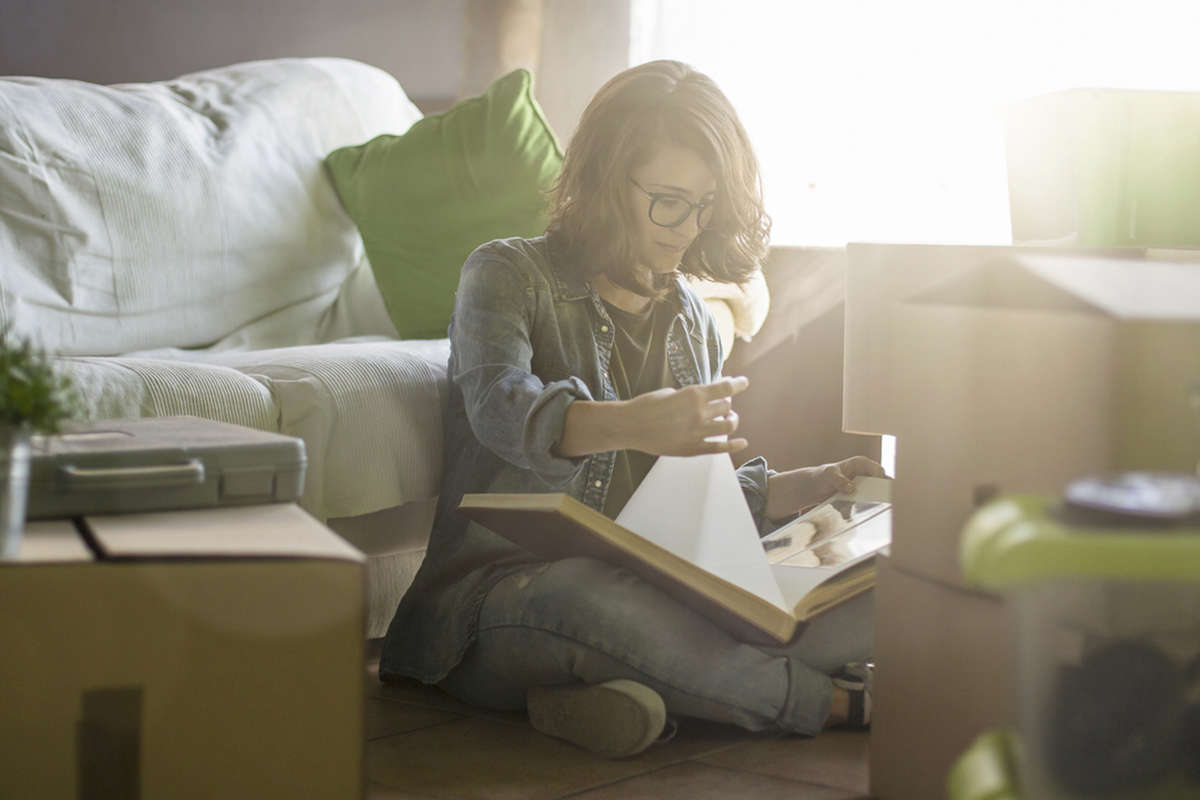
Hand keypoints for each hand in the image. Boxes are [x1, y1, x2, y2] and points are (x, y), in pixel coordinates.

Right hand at [622, 376, 749, 456]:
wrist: (630, 426)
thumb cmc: (646, 405)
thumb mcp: (670, 392)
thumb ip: (690, 395)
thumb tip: (706, 395)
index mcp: (693, 395)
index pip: (725, 388)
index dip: (738, 384)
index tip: (744, 382)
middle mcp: (699, 413)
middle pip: (727, 406)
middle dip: (727, 403)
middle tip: (723, 403)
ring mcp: (697, 432)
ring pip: (728, 426)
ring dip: (731, 420)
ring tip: (728, 419)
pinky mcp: (693, 448)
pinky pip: (719, 448)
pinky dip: (734, 445)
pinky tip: (742, 442)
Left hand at [766, 456, 888, 520]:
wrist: (815, 487)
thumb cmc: (823, 476)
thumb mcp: (828, 475)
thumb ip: (839, 480)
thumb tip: (851, 488)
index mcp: (861, 464)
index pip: (878, 470)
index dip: (881, 480)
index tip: (879, 490)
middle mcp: (866, 475)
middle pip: (881, 484)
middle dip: (882, 493)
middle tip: (881, 503)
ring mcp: (864, 487)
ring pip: (875, 497)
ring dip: (871, 504)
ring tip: (862, 509)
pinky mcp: (860, 499)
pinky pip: (864, 507)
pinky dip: (859, 511)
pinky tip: (847, 513)